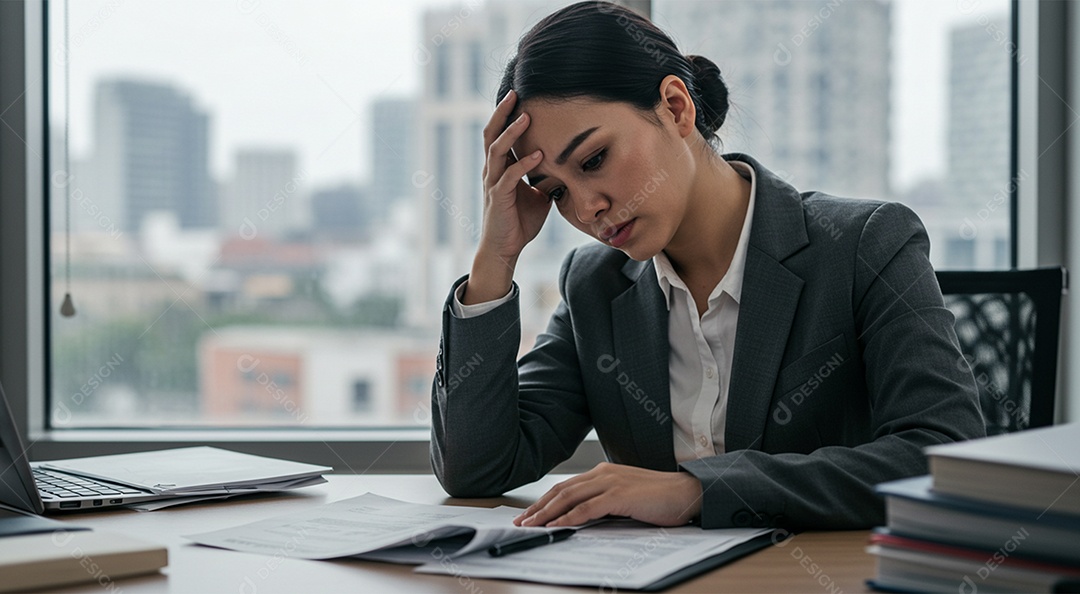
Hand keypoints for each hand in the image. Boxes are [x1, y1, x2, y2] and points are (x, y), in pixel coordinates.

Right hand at [464, 90, 551, 304]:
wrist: (504, 249)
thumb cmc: (520, 222)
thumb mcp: (538, 195)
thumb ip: (546, 178)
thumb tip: (567, 167)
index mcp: (500, 168)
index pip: (500, 134)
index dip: (507, 115)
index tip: (519, 96)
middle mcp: (492, 171)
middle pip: (491, 134)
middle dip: (502, 113)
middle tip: (515, 93)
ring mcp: (493, 183)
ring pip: (496, 150)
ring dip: (512, 133)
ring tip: (526, 117)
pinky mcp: (499, 197)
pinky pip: (510, 176)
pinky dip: (524, 164)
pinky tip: (539, 155)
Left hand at [513, 462, 702, 527]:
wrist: (687, 492)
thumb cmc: (660, 498)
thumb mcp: (627, 497)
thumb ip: (605, 502)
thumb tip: (582, 518)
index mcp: (603, 472)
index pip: (566, 487)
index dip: (544, 501)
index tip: (529, 514)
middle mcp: (603, 473)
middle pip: (561, 490)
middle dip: (538, 507)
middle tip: (521, 521)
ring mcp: (611, 482)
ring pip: (569, 498)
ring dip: (546, 513)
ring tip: (530, 526)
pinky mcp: (620, 495)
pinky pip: (587, 508)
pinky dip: (569, 517)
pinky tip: (556, 526)